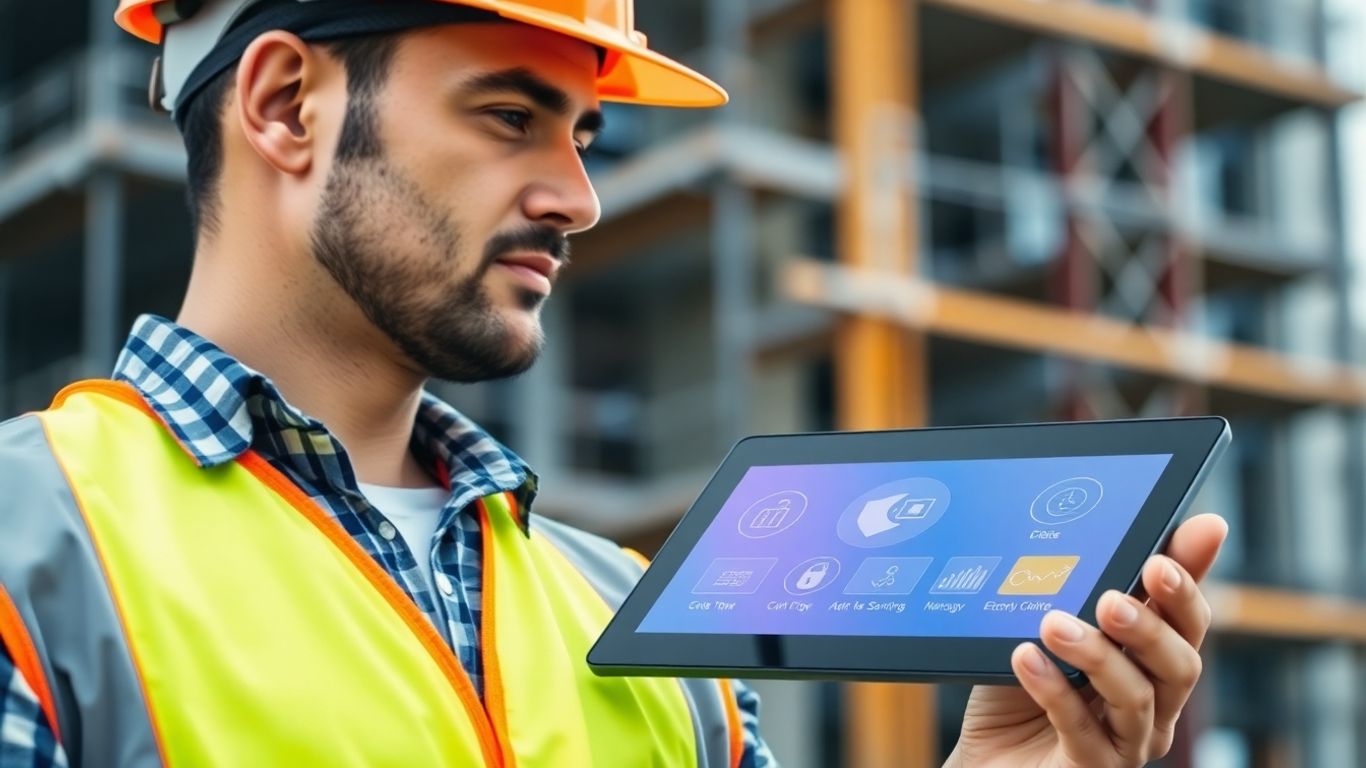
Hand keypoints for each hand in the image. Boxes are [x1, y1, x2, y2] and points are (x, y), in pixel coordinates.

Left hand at [945, 513, 1227, 767]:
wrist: (986, 759)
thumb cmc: (1020, 690)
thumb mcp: (1046, 629)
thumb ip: (1081, 588)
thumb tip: (1106, 526)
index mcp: (1151, 663)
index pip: (1187, 623)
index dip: (1186, 588)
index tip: (1164, 557)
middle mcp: (1153, 705)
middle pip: (1181, 666)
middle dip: (1151, 627)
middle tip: (1113, 599)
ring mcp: (1125, 743)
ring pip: (1135, 700)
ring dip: (1097, 657)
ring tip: (1053, 625)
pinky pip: (1081, 732)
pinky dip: (1054, 692)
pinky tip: (1027, 659)